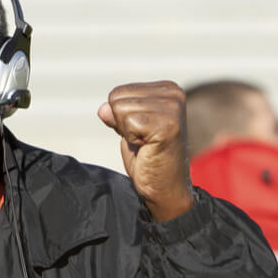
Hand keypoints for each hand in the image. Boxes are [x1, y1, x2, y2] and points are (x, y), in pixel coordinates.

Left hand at [98, 81, 194, 221]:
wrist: (165, 188)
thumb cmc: (149, 159)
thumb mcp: (128, 129)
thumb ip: (116, 114)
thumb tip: (103, 109)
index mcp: (168, 89)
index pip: (119, 91)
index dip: (122, 117)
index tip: (143, 133)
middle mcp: (174, 94)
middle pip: (117, 98)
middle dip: (123, 124)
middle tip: (144, 141)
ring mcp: (173, 108)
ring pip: (119, 110)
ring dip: (128, 133)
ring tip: (147, 144)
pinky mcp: (168, 126)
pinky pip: (128, 124)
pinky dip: (131, 140)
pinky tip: (148, 148)